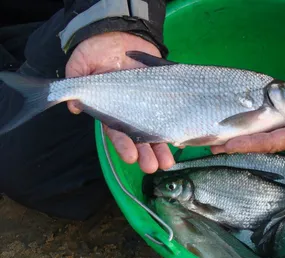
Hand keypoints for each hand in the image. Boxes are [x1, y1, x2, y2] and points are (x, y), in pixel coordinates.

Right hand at [65, 32, 174, 172]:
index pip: (116, 132)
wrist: (122, 34)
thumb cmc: (98, 50)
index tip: (131, 157)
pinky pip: (172, 113)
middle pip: (139, 138)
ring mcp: (150, 105)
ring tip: (167, 163)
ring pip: (156, 131)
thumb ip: (76, 80)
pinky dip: (177, 126)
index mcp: (112, 110)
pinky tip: (182, 139)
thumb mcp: (82, 62)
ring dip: (162, 148)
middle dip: (145, 154)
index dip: (123, 145)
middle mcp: (131, 112)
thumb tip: (73, 106)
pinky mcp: (165, 97)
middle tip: (152, 167)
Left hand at [211, 70, 284, 153]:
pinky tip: (237, 127)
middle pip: (264, 143)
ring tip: (216, 141)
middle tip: (213, 147)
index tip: (230, 146)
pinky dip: (251, 128)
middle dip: (239, 145)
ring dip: (241, 139)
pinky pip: (268, 126)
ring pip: (263, 136)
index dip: (253, 144)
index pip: (276, 142)